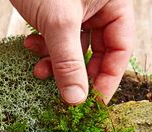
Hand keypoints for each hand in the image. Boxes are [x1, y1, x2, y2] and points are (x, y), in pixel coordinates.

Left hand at [10, 0, 133, 104]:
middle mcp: (99, 9)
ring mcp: (78, 12)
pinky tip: (30, 46)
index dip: (108, 79)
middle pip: (97, 53)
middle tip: (66, 93)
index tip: (94, 102)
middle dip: (77, 73)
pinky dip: (44, 50)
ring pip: (74, 51)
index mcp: (113, 4)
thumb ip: (68, 62)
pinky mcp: (59, 15)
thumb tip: (76, 99)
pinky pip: (57, 41)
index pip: (120, 50)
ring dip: (56, 64)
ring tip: (39, 70)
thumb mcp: (59, 22)